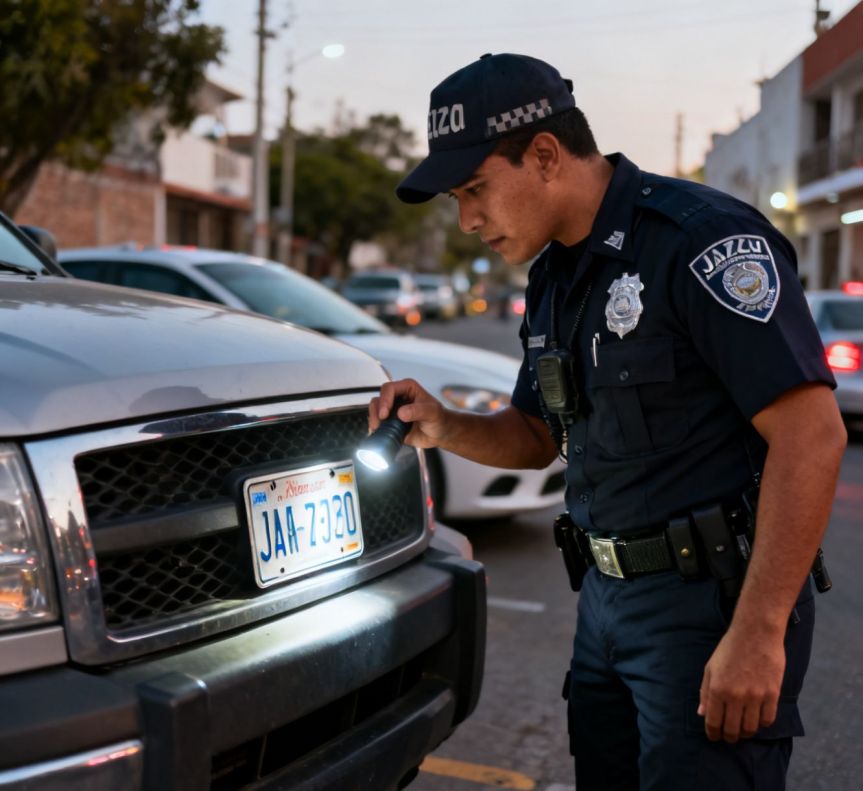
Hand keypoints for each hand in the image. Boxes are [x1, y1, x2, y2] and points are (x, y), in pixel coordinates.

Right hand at [368, 379, 447, 448]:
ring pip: (375, 410)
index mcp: (407, 388)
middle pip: (379, 398)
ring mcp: (393, 410)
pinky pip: (378, 422)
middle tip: (382, 421)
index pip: (389, 388)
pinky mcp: (390, 422)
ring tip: (379, 428)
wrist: (440, 433)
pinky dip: (376, 427)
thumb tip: (401, 413)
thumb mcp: (432, 412)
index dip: (385, 400)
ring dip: (374, 419)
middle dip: (377, 410)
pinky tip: (380, 433)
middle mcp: (398, 397)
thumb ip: (418, 411)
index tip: (385, 413)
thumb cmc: (439, 418)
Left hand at [698, 626, 785, 742]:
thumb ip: (705, 692)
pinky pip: (768, 719)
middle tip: (729, 736)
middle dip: (729, 737)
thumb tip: (702, 714)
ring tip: (743, 730)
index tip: (714, 737)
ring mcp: (755, 696)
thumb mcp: (710, 667)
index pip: (713, 722)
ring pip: (751, 728)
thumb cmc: (729, 649)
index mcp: (717, 689)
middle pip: (732, 729)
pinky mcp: (772, 694)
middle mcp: (735, 696)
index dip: (713, 733)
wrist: (756, 633)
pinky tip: (757, 719)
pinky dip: (762, 724)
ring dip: (746, 732)